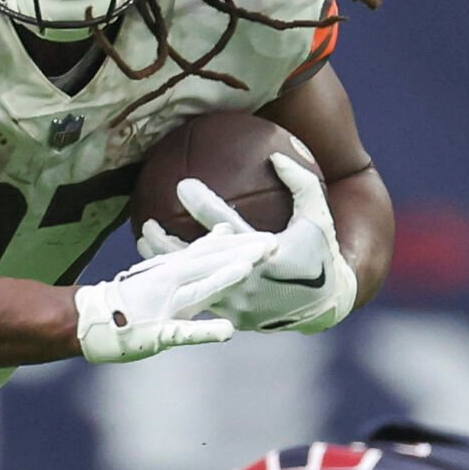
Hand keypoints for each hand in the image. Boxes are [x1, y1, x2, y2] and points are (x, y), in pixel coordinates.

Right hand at [75, 224, 274, 363]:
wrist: (96, 319)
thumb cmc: (138, 296)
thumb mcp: (170, 268)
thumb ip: (200, 251)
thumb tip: (226, 229)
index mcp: (178, 267)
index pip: (213, 251)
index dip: (242, 243)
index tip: (271, 237)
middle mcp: (172, 281)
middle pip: (211, 264)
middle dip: (242, 253)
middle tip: (273, 244)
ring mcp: (166, 305)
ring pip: (199, 289)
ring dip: (223, 279)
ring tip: (249, 269)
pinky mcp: (159, 332)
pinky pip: (184, 331)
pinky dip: (205, 331)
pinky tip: (227, 331)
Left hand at [156, 156, 358, 333]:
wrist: (324, 305)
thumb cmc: (320, 252)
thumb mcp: (317, 215)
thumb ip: (300, 183)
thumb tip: (274, 154)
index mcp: (268, 254)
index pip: (228, 226)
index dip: (203, 206)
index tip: (182, 185)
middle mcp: (249, 280)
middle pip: (201, 260)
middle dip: (170, 239)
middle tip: (148, 219)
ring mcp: (238, 302)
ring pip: (194, 281)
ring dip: (166, 262)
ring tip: (143, 240)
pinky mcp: (231, 315)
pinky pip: (198, 294)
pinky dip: (179, 278)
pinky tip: (157, 263)